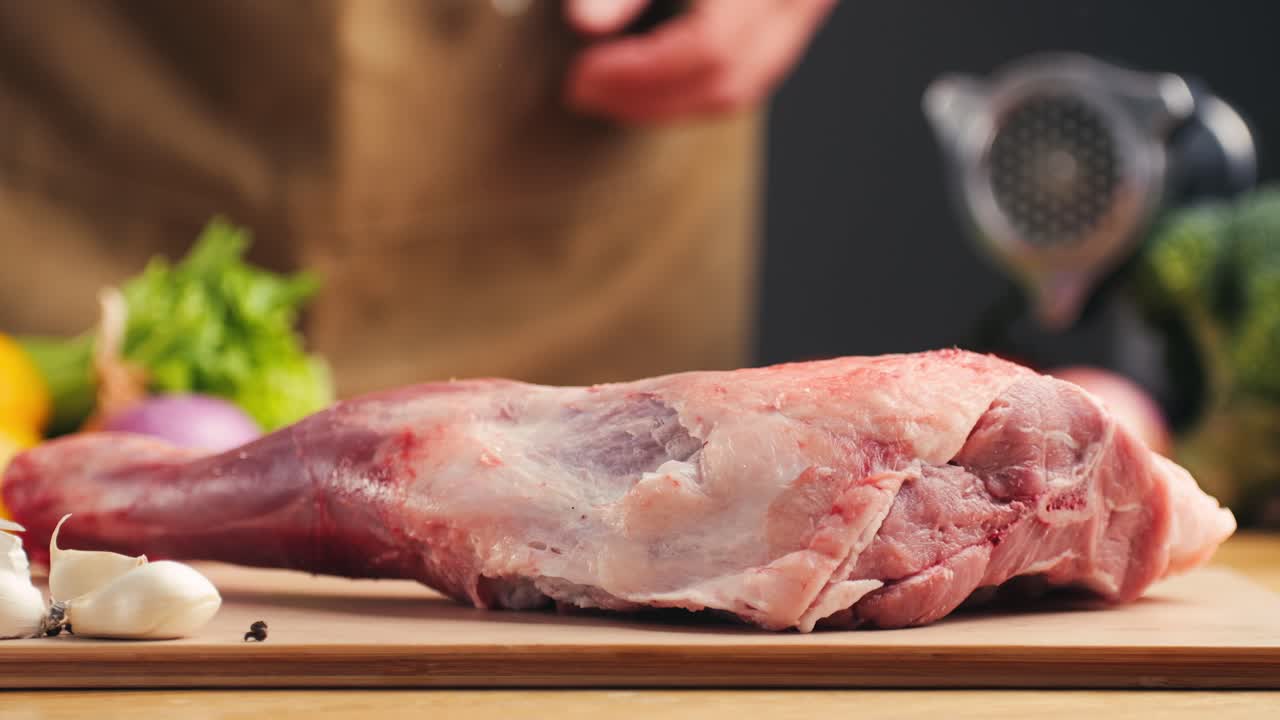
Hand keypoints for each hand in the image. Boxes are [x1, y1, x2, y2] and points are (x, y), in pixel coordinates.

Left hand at [565, 0, 836, 123]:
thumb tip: (580, 21)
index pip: (707, 48)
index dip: (637, 73)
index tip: (581, 75)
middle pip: (727, 82)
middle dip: (647, 99)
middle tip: (584, 93)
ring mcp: (806, 6)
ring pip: (743, 88)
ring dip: (672, 102)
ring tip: (611, 93)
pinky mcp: (799, 10)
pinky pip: (754, 73)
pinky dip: (700, 87)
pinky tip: (653, 80)